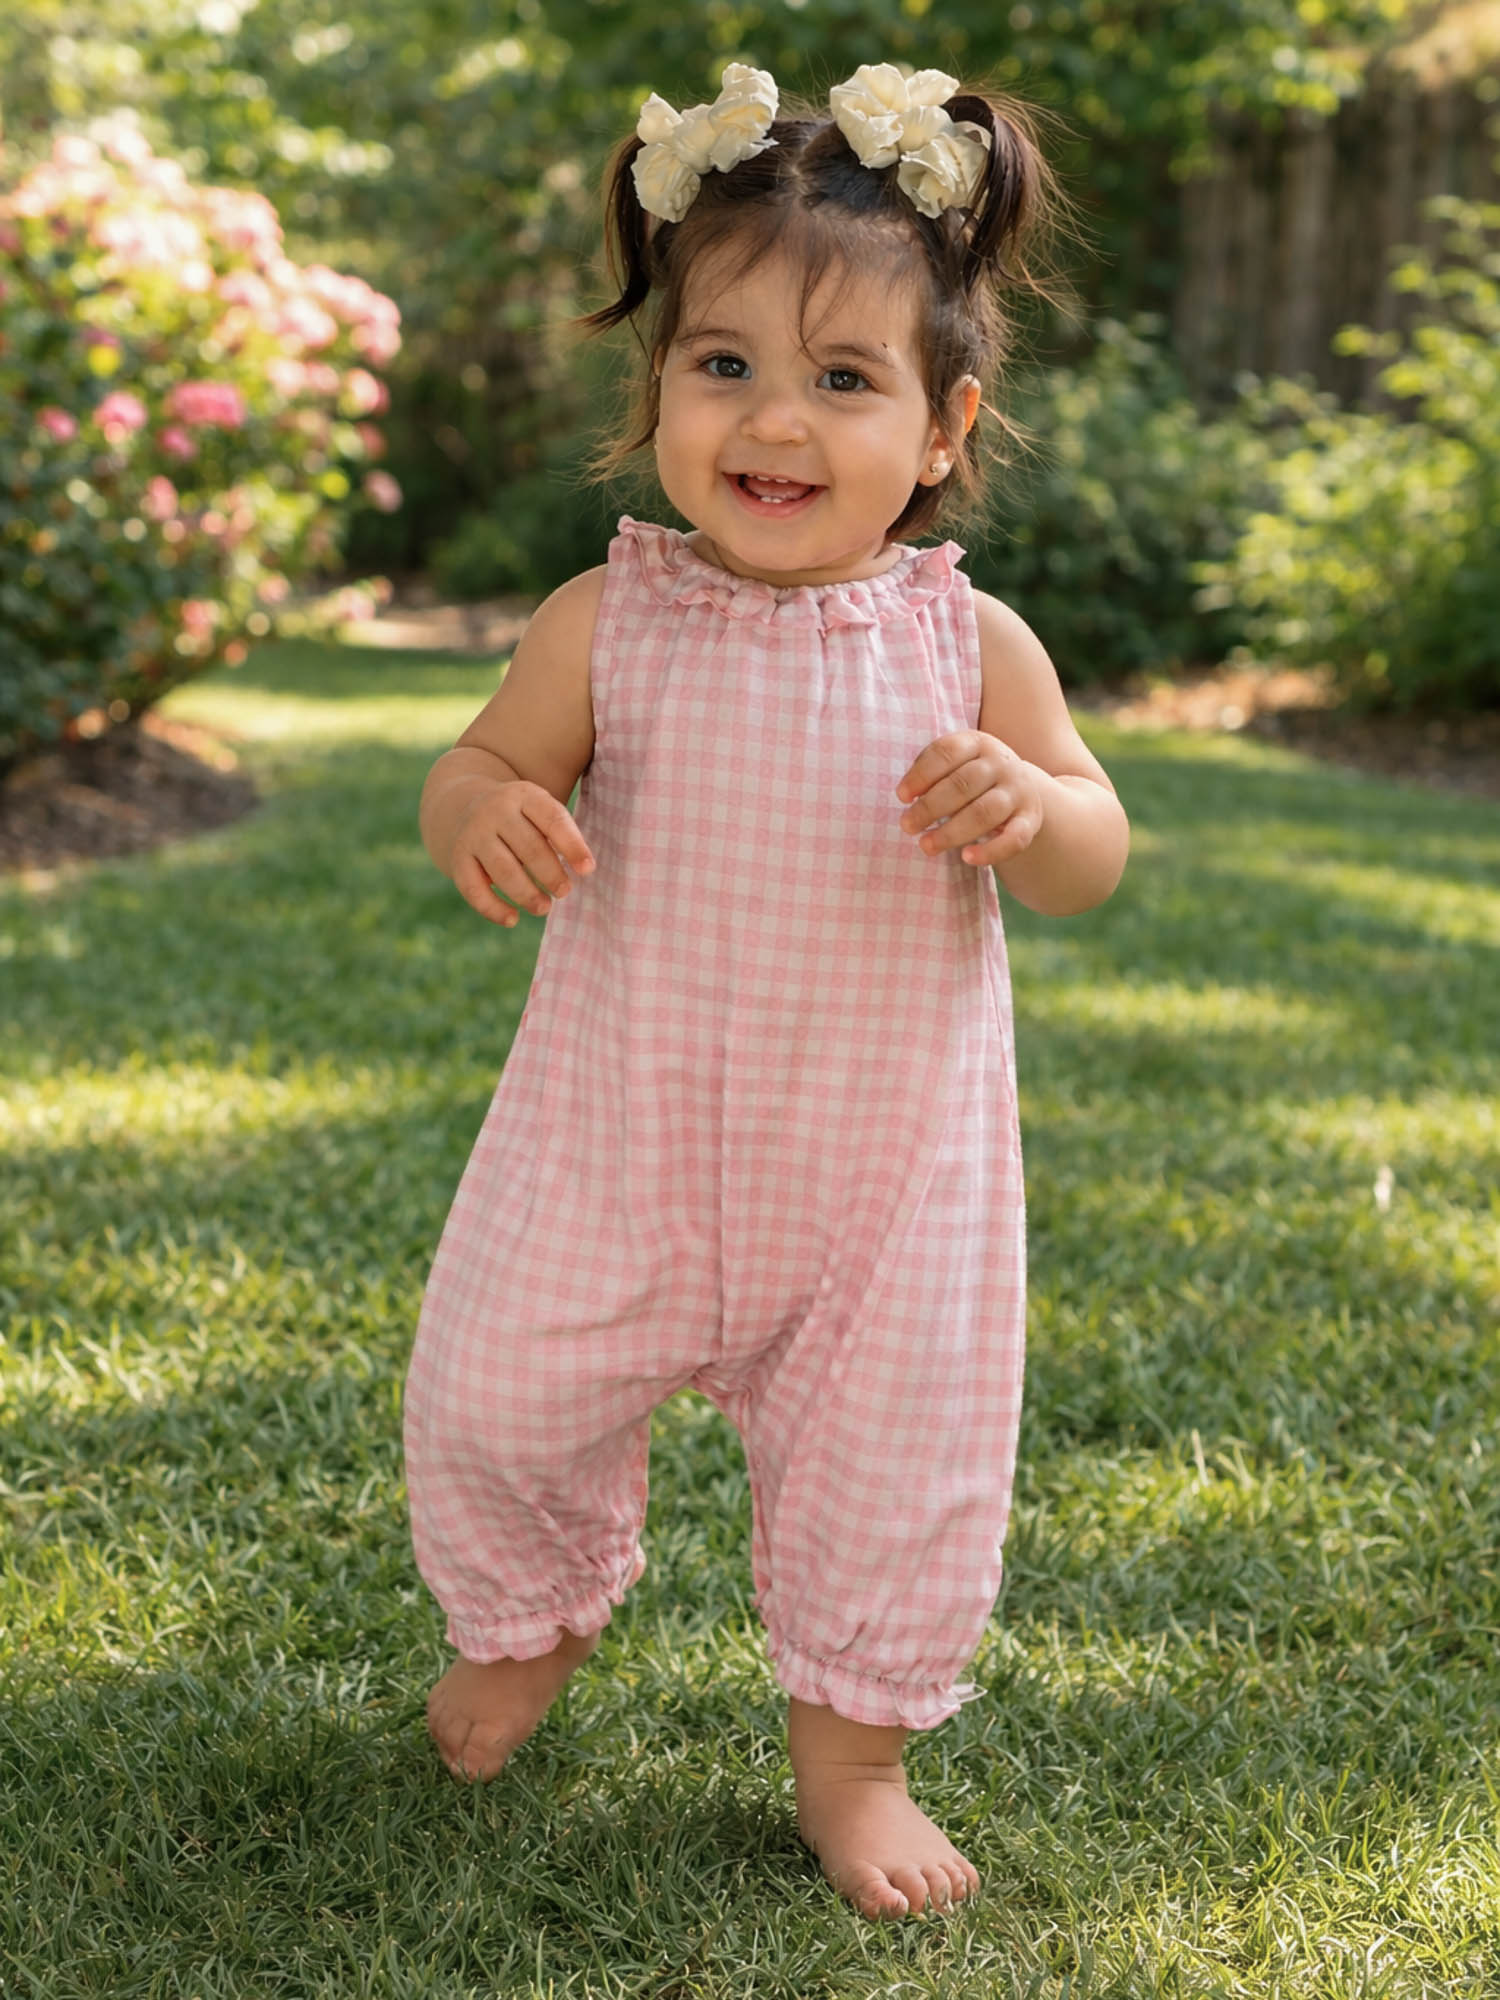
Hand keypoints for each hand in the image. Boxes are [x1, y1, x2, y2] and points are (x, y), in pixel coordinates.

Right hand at [450, 779, 595, 926]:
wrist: (466, 806)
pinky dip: (493, 908)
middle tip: (565, 892)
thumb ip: (561, 834)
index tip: (588, 870)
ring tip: (545, 908)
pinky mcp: (458, 859)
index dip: (572, 846)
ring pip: (503, 870)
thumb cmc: (521, 818)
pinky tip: (512, 920)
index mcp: (524, 796)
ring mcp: (474, 835)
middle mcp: (495, 812)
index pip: (552, 819)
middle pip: (529, 847)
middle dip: (551, 874)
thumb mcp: (540, 811)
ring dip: (527, 894)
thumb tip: (584, 869)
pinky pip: (474, 889)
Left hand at [895, 730, 1043, 866]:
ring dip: (952, 832)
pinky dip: (990, 851)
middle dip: (930, 807)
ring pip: (984, 812)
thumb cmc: (971, 777)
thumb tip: (906, 796)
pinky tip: (966, 858)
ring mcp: (1019, 791)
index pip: (947, 753)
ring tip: (926, 846)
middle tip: (907, 826)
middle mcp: (1001, 764)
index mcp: (977, 743)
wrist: (1020, 788)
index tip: (901, 796)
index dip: (921, 774)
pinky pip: (1013, 838)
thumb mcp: (953, 765)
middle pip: (962, 784)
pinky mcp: (1030, 819)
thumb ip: (929, 773)